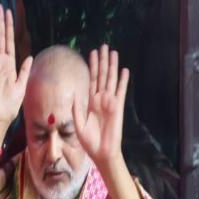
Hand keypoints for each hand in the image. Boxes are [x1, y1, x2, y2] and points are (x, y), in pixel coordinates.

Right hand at [0, 4, 32, 139]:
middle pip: (0, 38)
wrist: (2, 116)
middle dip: (0, 22)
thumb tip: (30, 57)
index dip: (9, 27)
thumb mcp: (22, 84)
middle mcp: (0, 62)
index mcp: (10, 64)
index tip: (8, 13)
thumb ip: (25, 70)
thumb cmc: (11, 103)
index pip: (9, 41)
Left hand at [72, 45, 129, 166]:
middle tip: (103, 46)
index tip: (91, 53)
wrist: (101, 152)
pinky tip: (124, 70)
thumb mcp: (78, 124)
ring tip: (113, 52)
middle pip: (101, 75)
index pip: (91, 80)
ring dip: (112, 66)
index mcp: (90, 102)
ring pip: (111, 80)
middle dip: (102, 61)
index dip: (92, 66)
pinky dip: (123, 81)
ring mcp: (110, 102)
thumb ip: (76, 109)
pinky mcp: (118, 108)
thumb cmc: (89, 141)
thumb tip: (74, 95)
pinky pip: (121, 91)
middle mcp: (100, 99)